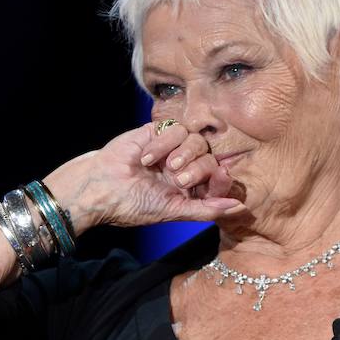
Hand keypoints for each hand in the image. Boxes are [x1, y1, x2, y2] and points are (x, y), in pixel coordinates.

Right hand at [41, 120, 247, 230]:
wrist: (101, 189)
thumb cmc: (133, 205)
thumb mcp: (172, 211)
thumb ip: (206, 209)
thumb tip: (238, 206)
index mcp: (190, 187)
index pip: (218, 177)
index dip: (222, 178)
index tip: (222, 177)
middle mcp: (183, 165)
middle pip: (211, 157)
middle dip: (199, 169)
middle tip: (178, 179)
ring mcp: (170, 148)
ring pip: (197, 140)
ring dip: (184, 154)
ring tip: (165, 168)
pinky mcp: (156, 131)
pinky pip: (176, 127)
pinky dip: (164, 143)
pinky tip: (147, 157)